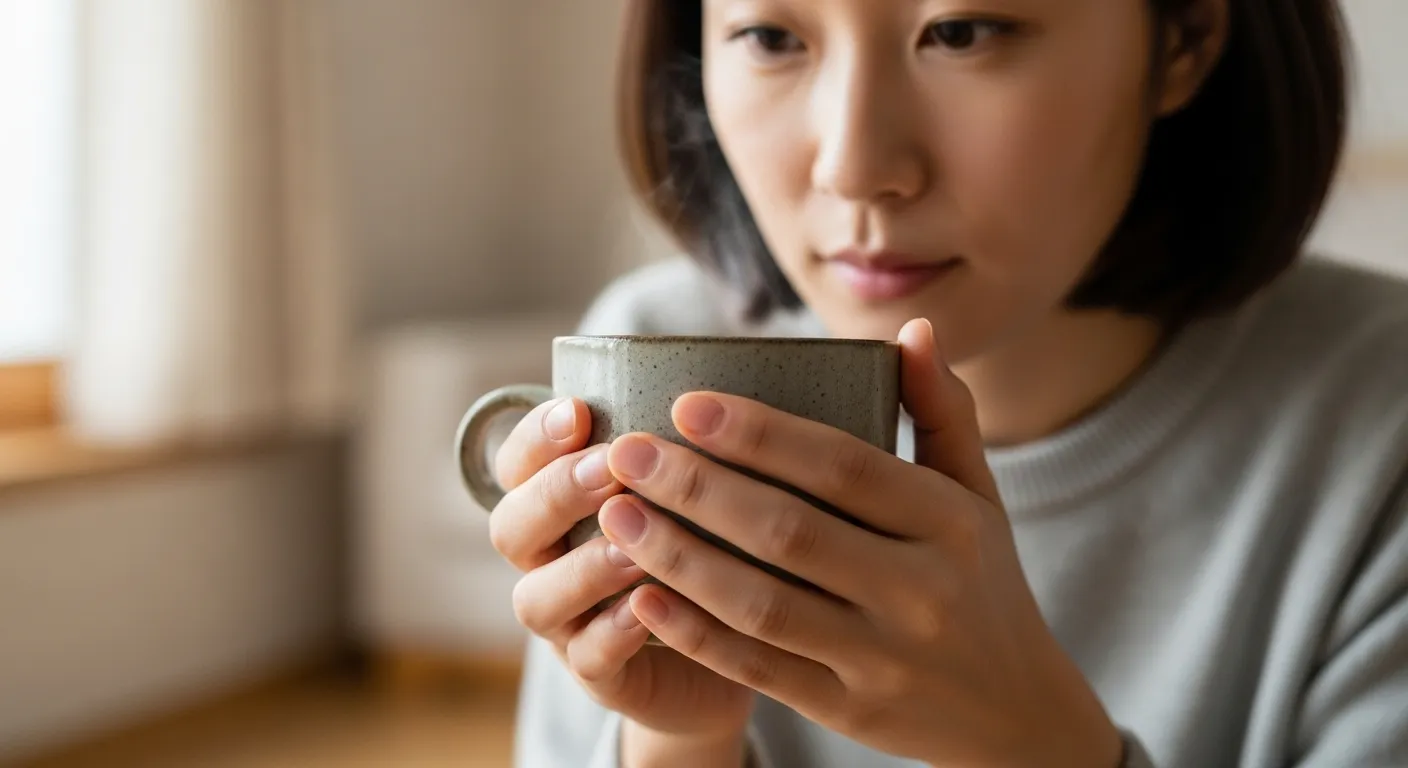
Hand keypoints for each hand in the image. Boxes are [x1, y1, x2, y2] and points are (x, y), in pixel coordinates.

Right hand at [487, 396, 754, 756]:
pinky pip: (590, 659)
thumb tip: (712, 382)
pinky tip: (650, 605)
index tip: (577, 409)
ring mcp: (568, 623)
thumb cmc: (715, 543)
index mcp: (560, 505)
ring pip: (537, 598)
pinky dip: (614, 631)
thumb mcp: (701, 484)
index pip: (517, 464)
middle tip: (611, 469)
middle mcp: (549, 562)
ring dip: (583, 566)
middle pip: (511, 527)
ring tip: (635, 545)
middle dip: (556, 493)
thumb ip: (685, 442)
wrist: (740, 646)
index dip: (535, 438)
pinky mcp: (602, 677)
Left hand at [596, 319, 1123, 767]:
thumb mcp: (978, 495)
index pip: (843, 467)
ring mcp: (883, 659)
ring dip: (679, 558)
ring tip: (615, 514)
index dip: (760, 434)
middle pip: (789, 532)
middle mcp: (920, 592)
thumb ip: (943, 411)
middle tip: (625, 452)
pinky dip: (696, 634)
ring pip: (762, 604)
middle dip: (696, 488)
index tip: (686, 404)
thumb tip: (914, 328)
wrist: (1016, 715)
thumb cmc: (982, 581)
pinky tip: (641, 596)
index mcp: (951, 524)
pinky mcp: (849, 711)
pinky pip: (758, 670)